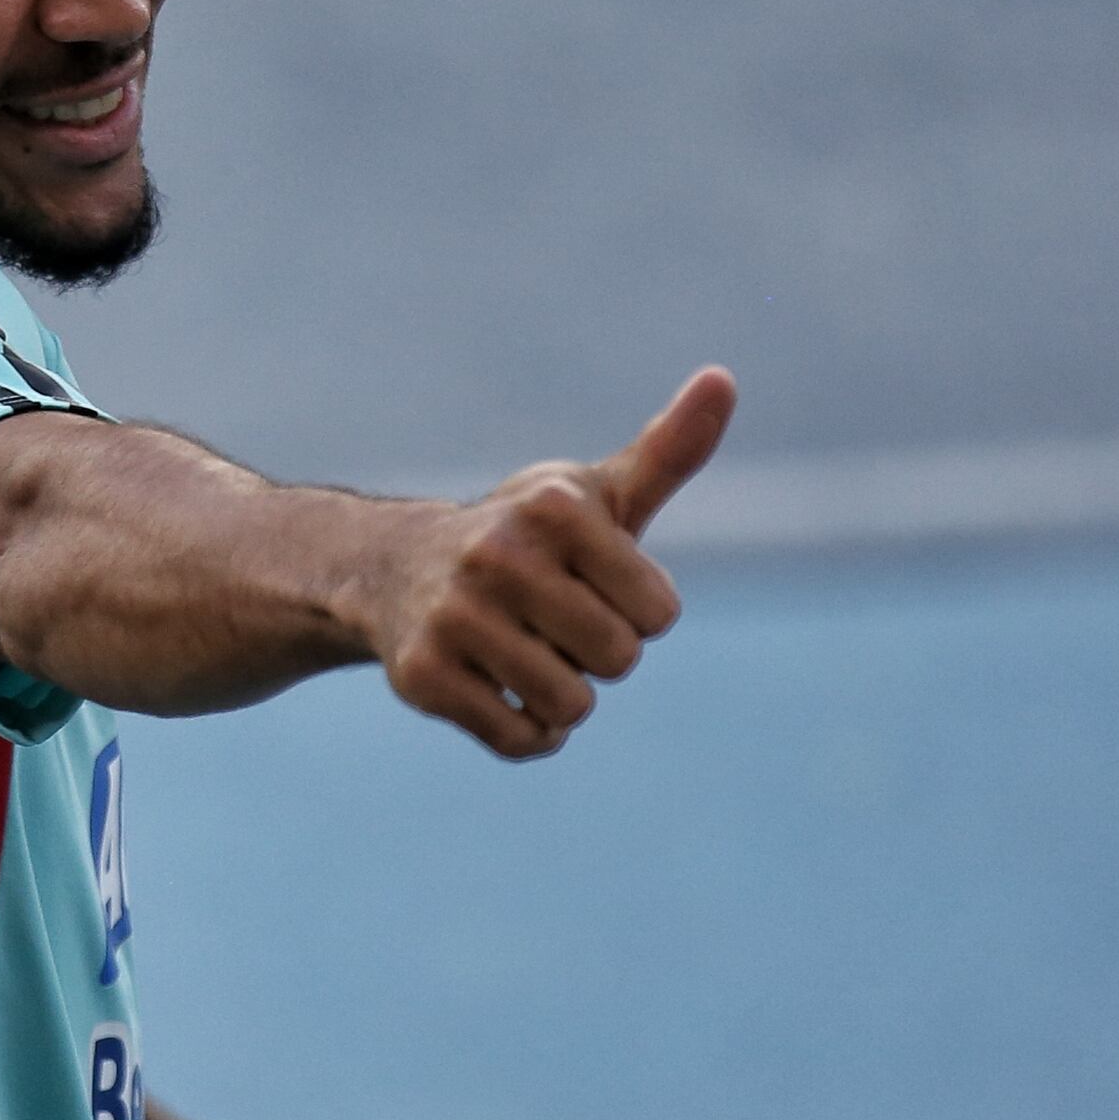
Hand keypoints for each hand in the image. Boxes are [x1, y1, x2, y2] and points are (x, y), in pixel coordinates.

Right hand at [362, 368, 734, 760]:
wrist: (395, 571)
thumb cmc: (527, 538)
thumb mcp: (597, 493)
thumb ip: (670, 451)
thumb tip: (723, 378)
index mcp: (553, 507)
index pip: (658, 613)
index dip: (637, 612)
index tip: (593, 586)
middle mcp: (497, 555)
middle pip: (617, 660)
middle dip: (599, 655)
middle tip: (554, 623)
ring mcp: (454, 617)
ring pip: (569, 706)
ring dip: (563, 697)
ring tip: (525, 655)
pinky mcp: (422, 676)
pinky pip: (520, 740)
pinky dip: (529, 733)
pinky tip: (502, 693)